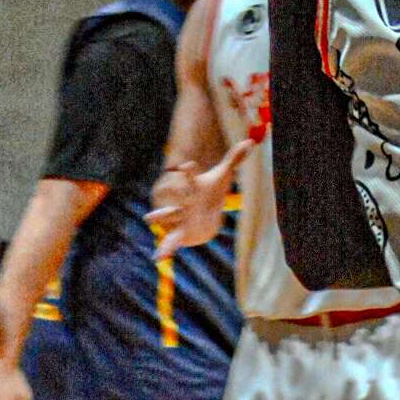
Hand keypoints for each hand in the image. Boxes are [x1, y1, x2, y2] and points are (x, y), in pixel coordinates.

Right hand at [148, 136, 250, 258]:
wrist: (204, 215)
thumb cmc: (211, 195)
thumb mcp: (223, 177)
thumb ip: (234, 159)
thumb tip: (250, 142)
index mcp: (194, 189)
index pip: (191, 178)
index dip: (190, 172)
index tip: (188, 165)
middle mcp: (185, 202)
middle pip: (177, 195)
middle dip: (173, 192)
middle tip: (168, 187)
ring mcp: (180, 217)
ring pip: (169, 215)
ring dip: (160, 216)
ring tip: (149, 218)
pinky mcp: (180, 233)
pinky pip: (172, 241)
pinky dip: (165, 249)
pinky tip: (157, 257)